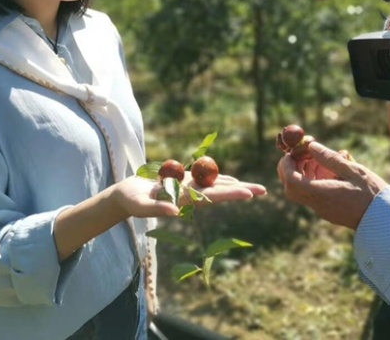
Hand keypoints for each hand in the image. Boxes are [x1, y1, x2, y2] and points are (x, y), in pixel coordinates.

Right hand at [113, 173, 266, 218]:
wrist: (126, 197)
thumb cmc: (131, 203)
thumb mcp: (141, 206)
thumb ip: (157, 208)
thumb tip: (176, 212)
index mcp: (186, 200)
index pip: (213, 197)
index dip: (231, 194)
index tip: (249, 194)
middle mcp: (192, 195)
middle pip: (221, 191)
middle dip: (242, 190)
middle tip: (264, 190)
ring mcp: (189, 188)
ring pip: (217, 186)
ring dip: (235, 185)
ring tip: (255, 188)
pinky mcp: (185, 182)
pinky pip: (206, 180)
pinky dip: (220, 178)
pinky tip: (232, 179)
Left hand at [277, 141, 387, 229]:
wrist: (385, 219)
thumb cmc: (372, 193)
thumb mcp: (353, 170)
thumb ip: (330, 158)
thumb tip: (311, 146)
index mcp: (322, 194)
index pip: (292, 181)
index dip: (287, 165)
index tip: (292, 151)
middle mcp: (318, 204)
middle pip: (291, 188)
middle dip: (291, 169)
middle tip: (301, 153)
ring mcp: (322, 209)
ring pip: (301, 191)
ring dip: (303, 172)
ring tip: (318, 157)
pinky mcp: (328, 211)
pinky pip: (313, 194)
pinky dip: (313, 180)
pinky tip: (328, 169)